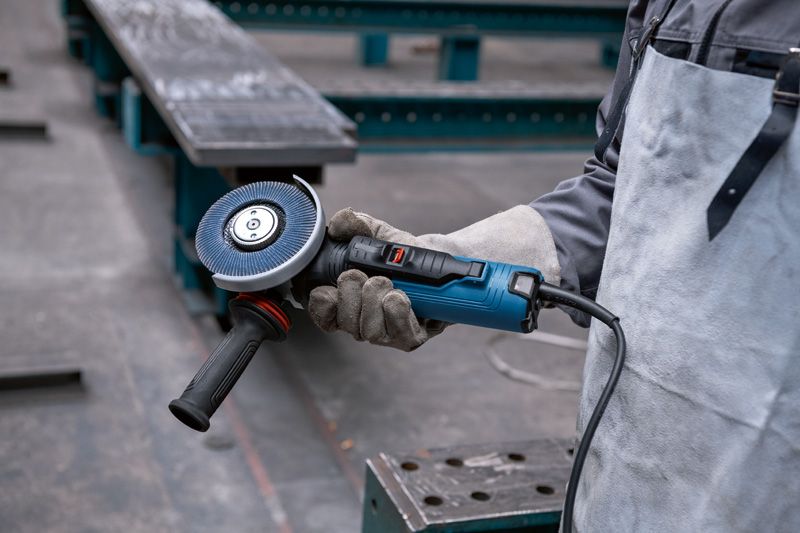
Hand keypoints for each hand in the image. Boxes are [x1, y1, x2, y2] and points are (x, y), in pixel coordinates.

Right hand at [307, 206, 559, 350]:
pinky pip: (397, 333)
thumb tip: (338, 223)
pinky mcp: (410, 338)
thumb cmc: (405, 254)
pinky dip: (395, 311)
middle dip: (350, 296)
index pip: (324, 315)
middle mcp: (364, 321)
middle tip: (364, 275)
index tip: (326, 288)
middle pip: (346, 323)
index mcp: (349, 301)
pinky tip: (400, 295)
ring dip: (374, 301)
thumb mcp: (379, 234)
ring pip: (368, 331)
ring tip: (387, 282)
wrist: (442, 262)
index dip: (321, 305)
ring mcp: (387, 333)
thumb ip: (355, 224)